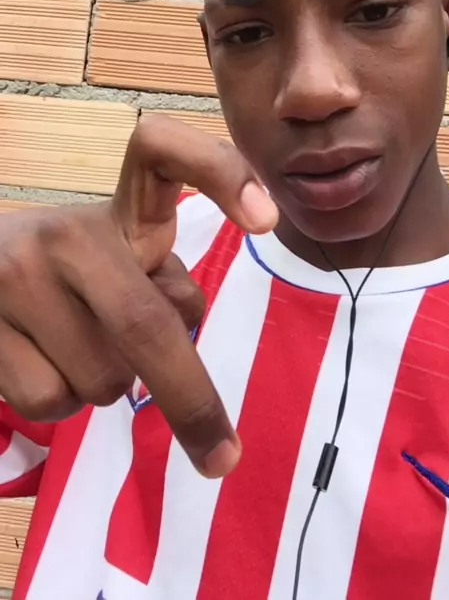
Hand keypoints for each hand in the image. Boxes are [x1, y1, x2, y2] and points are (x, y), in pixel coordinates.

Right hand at [0, 115, 277, 477]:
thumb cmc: (67, 274)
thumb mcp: (119, 264)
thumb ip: (158, 286)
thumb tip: (182, 330)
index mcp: (116, 210)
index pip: (161, 150)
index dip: (219, 171)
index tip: (266, 220)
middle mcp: (65, 232)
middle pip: (146, 323)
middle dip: (191, 401)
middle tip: (222, 456)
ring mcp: (15, 275)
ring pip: (101, 378)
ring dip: (108, 385)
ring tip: (77, 345)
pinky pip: (52, 400)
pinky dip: (63, 400)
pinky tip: (43, 359)